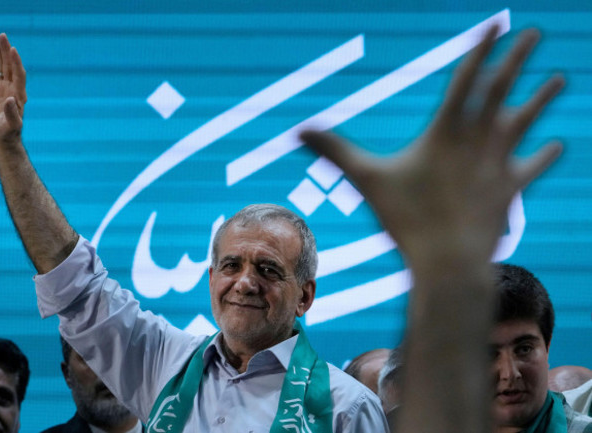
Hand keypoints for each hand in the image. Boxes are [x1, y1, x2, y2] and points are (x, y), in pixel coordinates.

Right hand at [0, 33, 26, 145]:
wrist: (1, 136)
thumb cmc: (8, 132)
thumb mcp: (11, 124)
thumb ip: (12, 113)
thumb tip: (11, 99)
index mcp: (19, 95)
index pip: (19, 74)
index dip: (16, 62)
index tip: (13, 49)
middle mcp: (12, 88)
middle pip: (10, 66)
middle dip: (7, 51)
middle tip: (3, 36)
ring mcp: (2, 88)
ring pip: (1, 66)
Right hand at [301, 26, 563, 268]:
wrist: (449, 259)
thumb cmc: (406, 219)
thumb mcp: (366, 180)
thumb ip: (334, 151)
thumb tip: (297, 131)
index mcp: (446, 131)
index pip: (467, 79)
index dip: (482, 48)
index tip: (498, 24)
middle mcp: (479, 140)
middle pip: (503, 89)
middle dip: (518, 58)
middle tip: (536, 34)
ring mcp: (498, 163)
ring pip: (525, 122)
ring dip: (542, 99)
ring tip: (559, 79)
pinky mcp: (511, 189)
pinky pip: (532, 165)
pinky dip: (543, 155)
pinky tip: (556, 145)